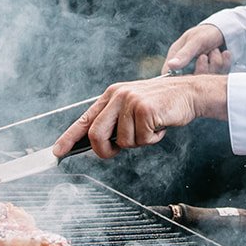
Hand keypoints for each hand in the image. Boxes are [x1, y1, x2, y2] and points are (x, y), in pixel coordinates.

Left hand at [52, 75, 227, 158]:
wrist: (188, 94)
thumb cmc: (161, 105)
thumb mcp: (133, 109)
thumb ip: (115, 123)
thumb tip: (98, 145)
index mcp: (111, 96)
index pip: (84, 119)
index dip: (68, 137)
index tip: (57, 152)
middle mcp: (117, 96)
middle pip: (96, 134)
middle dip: (105, 150)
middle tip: (117, 151)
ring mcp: (130, 101)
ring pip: (123, 141)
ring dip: (139, 142)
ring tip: (151, 128)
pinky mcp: (144, 109)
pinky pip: (141, 139)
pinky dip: (153, 139)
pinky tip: (160, 126)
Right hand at [163, 23, 228, 74]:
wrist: (223, 31)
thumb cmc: (206, 33)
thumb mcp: (195, 41)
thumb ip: (184, 54)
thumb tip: (171, 65)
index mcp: (175, 57)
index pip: (169, 76)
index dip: (179, 79)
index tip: (190, 76)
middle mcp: (185, 66)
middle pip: (190, 81)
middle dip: (203, 68)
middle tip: (205, 55)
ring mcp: (200, 71)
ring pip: (206, 78)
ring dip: (215, 62)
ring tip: (215, 50)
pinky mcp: (212, 73)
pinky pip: (219, 75)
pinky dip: (224, 63)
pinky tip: (224, 53)